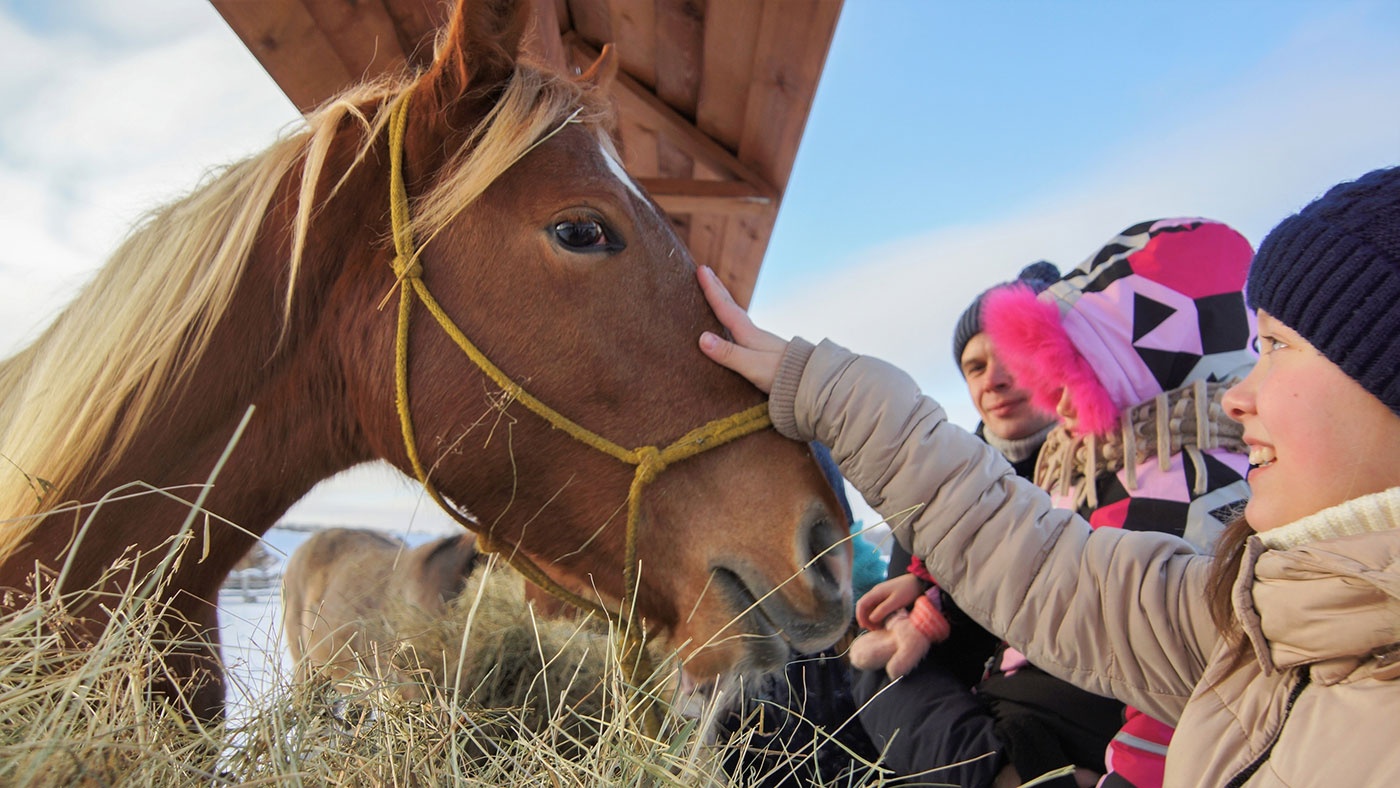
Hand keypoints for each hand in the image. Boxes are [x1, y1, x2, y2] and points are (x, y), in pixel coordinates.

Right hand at [696, 265, 788, 393]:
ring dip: (724, 303)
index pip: (725, 307)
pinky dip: (732, 320)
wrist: (811, 381)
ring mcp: (760, 342)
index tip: (701, 269)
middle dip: (717, 288)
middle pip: (731, 306)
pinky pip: (741, 329)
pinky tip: (733, 328)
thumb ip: (728, 353)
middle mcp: (753, 333)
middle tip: (705, 271)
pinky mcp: (764, 352)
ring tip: (716, 294)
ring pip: (737, 316)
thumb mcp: (751, 365)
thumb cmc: (781, 375)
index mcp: (748, 333)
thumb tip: (702, 338)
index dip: (711, 289)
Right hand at [855, 573, 925, 629]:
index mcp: (876, 592)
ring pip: (870, 607)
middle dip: (866, 619)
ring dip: (872, 618)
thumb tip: (871, 619)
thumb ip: (883, 610)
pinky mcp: (886, 597)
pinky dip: (878, 615)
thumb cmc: (908, 590)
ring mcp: (881, 594)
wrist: (919, 581)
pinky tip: (883, 621)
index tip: (865, 627)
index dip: (860, 616)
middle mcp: (876, 592)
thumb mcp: (896, 601)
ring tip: (878, 627)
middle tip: (873, 630)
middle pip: (864, 606)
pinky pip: (877, 607)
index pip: (861, 604)